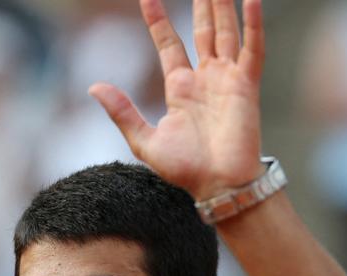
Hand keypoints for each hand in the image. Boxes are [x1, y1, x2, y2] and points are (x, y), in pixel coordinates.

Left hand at [89, 0, 265, 200]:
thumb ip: (122, 112)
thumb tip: (93, 87)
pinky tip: (251, 1)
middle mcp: (205, 78)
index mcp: (180, 87)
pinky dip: (253, 25)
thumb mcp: (144, 141)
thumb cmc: (185, 170)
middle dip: (201, 2)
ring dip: (224, 5)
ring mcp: (227, 79)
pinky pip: (252, 49)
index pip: (169, 43)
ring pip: (225, 31)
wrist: (217, 186)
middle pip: (202, 29)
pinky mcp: (247, 86)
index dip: (158, 20)